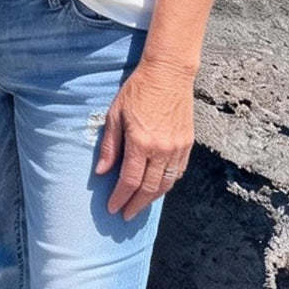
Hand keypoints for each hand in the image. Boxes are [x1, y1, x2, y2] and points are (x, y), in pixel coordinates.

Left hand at [95, 55, 194, 219]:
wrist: (168, 72)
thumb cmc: (138, 89)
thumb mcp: (115, 114)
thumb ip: (110, 146)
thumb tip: (101, 172)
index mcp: (141, 142)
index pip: (129, 180)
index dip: (120, 197)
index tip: (113, 208)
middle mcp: (162, 149)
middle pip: (149, 188)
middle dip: (136, 205)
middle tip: (126, 215)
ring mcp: (177, 147)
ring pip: (166, 184)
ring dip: (152, 198)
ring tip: (140, 205)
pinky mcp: (188, 143)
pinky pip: (178, 172)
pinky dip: (168, 184)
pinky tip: (158, 187)